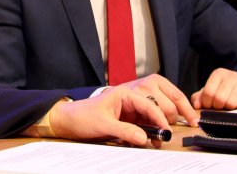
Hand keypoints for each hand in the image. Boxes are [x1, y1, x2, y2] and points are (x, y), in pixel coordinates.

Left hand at [50, 86, 170, 146]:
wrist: (70, 122)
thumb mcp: (103, 124)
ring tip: (157, 141)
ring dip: (155, 129)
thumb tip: (143, 138)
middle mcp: (130, 100)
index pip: (148, 103)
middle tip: (163, 137)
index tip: (165, 130)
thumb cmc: (82, 116)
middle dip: (161, 122)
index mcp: (125, 94)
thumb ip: (124, 130)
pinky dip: (148, 134)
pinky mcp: (129, 120)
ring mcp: (130, 111)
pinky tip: (148, 141)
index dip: (159, 117)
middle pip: (154, 108)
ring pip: (150, 118)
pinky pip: (144, 126)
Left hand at [191, 68, 236, 110]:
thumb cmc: (225, 90)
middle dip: (218, 107)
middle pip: (219, 99)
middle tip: (220, 107)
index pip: (208, 93)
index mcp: (218, 74)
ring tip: (229, 106)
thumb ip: (200, 97)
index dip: (207, 103)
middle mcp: (230, 75)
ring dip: (229, 108)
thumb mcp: (211, 90)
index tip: (210, 105)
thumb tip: (197, 105)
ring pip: (231, 103)